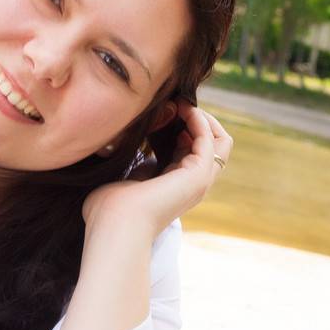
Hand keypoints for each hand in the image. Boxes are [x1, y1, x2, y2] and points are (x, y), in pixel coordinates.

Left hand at [82, 99, 232, 236]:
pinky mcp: (198, 176)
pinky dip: (199, 120)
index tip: (164, 111)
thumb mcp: (125, 177)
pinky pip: (211, 140)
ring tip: (180, 103)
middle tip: (177, 103)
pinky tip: (182, 109)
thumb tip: (135, 142)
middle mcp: (193, 185)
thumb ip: (136, 163)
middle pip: (215, 145)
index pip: (193, 150)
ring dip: (202, 117)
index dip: (183, 127)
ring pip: (221, 141)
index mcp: (176, 186)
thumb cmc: (109, 210)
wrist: (114, 226)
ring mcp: (198, 182)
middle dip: (199, 119)